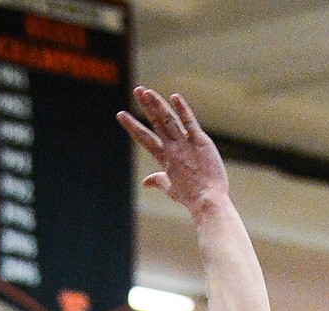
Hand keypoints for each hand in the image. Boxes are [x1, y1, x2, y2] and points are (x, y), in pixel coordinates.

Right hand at [118, 87, 228, 214]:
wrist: (208, 202)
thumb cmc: (191, 198)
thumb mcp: (171, 189)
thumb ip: (158, 181)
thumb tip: (145, 183)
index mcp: (164, 159)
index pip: (144, 139)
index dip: (132, 126)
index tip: (120, 114)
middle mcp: (172, 149)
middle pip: (156, 123)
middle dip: (146, 106)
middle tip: (137, 90)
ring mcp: (185, 144)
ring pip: (169, 120)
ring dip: (158, 104)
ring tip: (148, 91)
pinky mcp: (201, 142)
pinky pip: (190, 122)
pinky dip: (182, 109)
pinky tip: (174, 97)